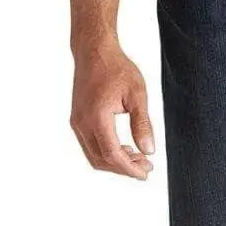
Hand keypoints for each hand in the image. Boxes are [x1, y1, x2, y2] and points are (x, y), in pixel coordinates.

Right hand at [69, 46, 154, 178]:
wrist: (94, 51)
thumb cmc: (116, 68)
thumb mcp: (137, 95)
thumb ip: (142, 124)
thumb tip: (148, 150)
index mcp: (96, 117)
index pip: (112, 155)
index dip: (129, 169)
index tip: (145, 173)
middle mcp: (82, 123)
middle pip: (102, 160)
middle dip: (124, 168)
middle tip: (147, 167)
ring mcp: (77, 122)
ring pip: (94, 156)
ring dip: (115, 162)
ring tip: (138, 159)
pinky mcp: (77, 120)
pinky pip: (90, 145)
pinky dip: (106, 153)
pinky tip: (124, 147)